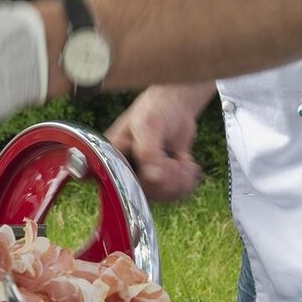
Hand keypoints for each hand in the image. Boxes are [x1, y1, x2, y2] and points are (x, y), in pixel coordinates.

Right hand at [106, 84, 213, 202]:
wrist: (174, 104)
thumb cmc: (155, 109)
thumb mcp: (148, 125)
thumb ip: (148, 152)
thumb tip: (153, 177)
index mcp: (113, 158)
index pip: (127, 184)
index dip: (149, 180)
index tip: (163, 161)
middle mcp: (127, 171)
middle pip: (149, 193)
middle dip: (169, 178)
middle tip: (174, 158)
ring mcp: (145, 177)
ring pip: (165, 196)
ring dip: (180, 180)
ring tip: (182, 161)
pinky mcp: (162, 180)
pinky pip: (176, 194)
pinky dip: (187, 181)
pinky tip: (186, 163)